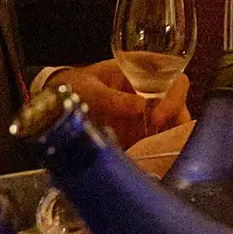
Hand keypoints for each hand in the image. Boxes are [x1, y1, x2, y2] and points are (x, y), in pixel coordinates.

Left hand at [41, 60, 188, 146]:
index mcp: (142, 70)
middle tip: (158, 138)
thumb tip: (141, 106)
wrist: (54, 105)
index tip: (157, 115)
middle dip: (176, 121)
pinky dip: (161, 152)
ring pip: (173, 124)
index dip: (174, 94)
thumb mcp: (88, 88)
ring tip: (162, 155)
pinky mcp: (140, 134)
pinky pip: (159, 142)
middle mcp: (150, 91)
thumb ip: (111, 97)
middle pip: (178, 103)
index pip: (173, 75)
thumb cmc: (74, 87)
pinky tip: (155, 163)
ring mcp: (147, 114)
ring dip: (172, 138)